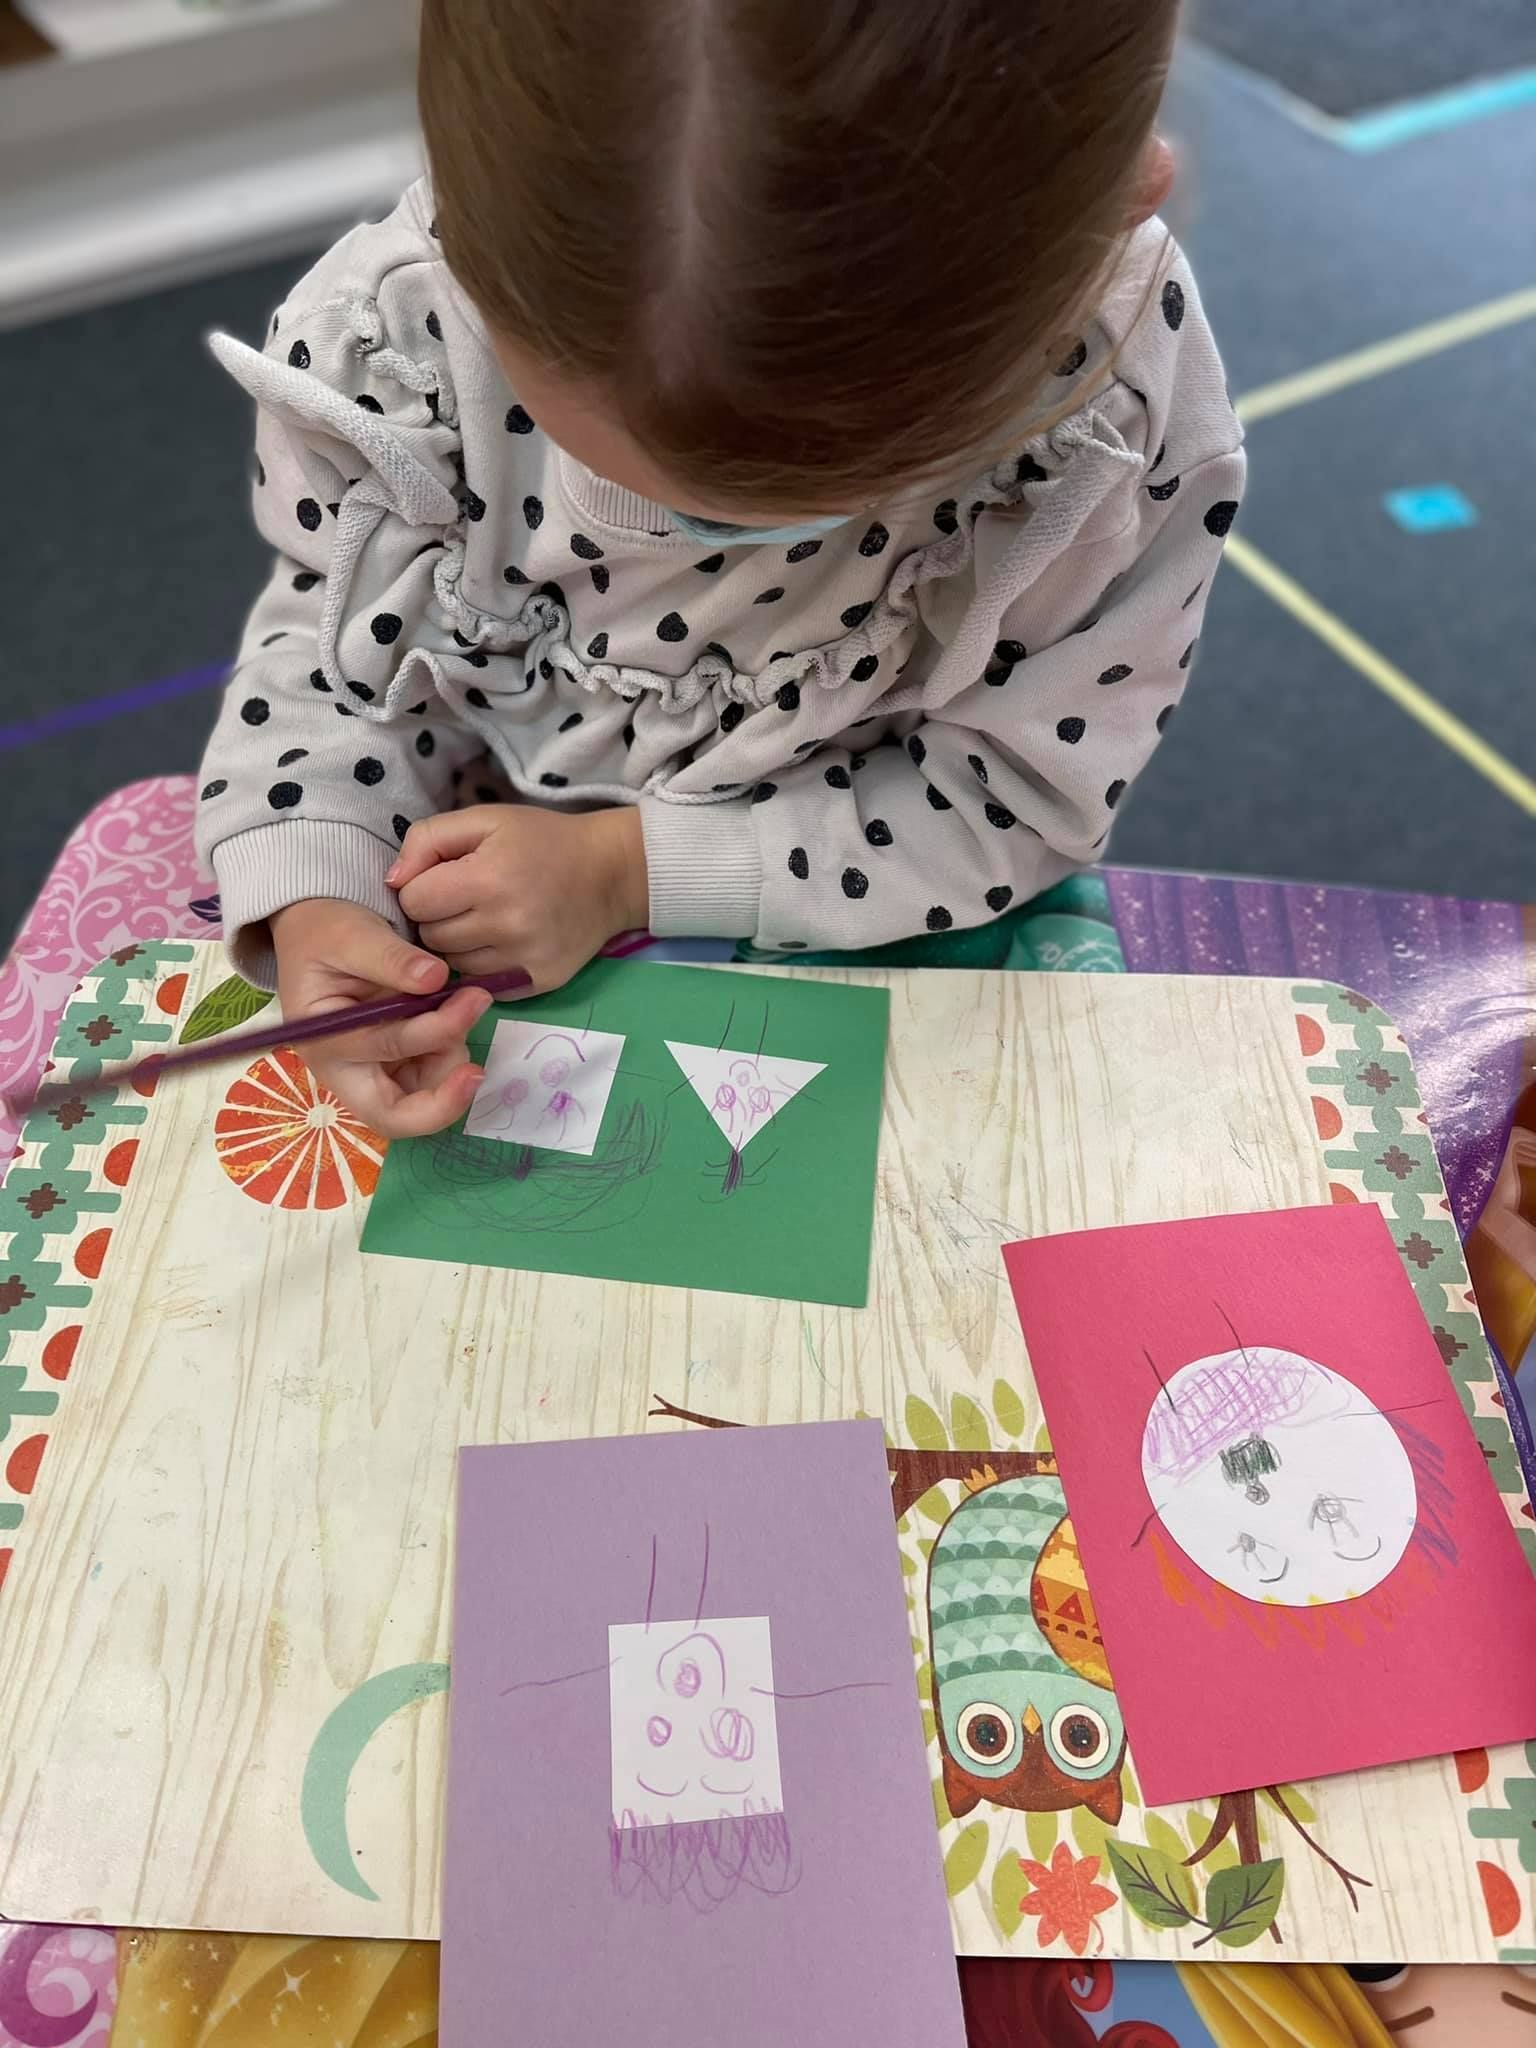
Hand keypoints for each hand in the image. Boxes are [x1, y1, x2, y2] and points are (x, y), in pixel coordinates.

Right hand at [270, 898, 491, 1136]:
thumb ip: (391, 958)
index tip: (472, 1064)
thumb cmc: (326, 930)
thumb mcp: (351, 934)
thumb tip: (435, 979)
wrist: (319, 922)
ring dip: (450, 1061)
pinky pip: (429, 1070)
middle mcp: (346, 1069)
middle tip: (478, 1064)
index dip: (433, 1095)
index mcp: (327, 1047)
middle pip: (398, 1117)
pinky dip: (449, 1047)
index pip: (382, 1095)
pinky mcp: (392, 1056)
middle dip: (445, 1096)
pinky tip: (453, 1010)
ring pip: (421, 1095)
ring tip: (460, 1004)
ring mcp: (370, 1066)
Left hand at [388, 805, 647, 992]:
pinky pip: (482, 983)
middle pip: (430, 937)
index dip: (420, 888)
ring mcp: (524, 959)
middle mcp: (506, 925)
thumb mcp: (485, 820)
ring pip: (452, 965)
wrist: (610, 873)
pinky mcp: (538, 981)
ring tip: (482, 919)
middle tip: (463, 899)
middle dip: (435, 918)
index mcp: (488, 878)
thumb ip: (428, 840)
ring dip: (456, 944)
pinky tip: (501, 941)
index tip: (443, 878)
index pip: (414, 901)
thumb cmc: (542, 840)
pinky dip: (482, 965)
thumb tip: (392, 882)